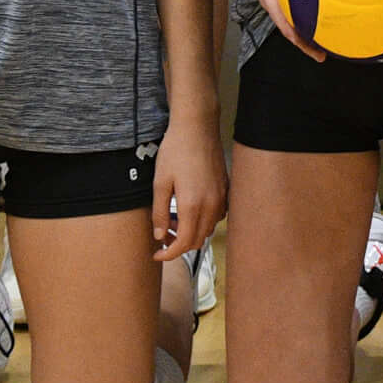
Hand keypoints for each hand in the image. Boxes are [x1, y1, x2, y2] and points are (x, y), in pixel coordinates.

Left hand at [148, 119, 225, 260]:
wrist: (197, 128)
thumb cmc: (176, 151)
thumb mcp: (159, 182)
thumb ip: (159, 213)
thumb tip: (159, 235)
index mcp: (192, 205)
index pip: (183, 244)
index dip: (169, 254)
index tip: (157, 254)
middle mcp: (211, 205)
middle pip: (197, 241)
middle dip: (178, 244)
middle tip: (162, 236)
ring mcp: (221, 197)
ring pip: (208, 229)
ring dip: (191, 232)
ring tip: (174, 220)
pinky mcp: (225, 189)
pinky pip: (217, 216)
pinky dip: (203, 221)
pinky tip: (190, 209)